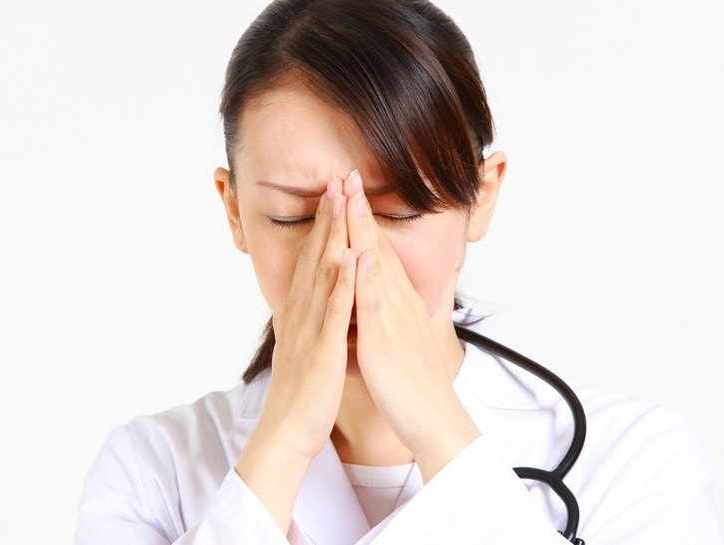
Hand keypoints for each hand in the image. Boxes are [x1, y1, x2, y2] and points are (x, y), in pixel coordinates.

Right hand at [236, 177, 354, 533]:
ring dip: (334, 235)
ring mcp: (311, 328)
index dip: (323, 224)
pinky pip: (336, 311)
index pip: (312, 258)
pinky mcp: (323, 349)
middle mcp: (302, 311)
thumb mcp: (303, 343)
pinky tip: (355, 255)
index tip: (333, 193)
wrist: (287, 430)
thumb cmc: (301, 389)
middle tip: (337, 178)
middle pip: (316, 255)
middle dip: (328, 216)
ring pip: (324, 273)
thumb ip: (308, 317)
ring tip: (344, 199)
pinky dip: (346, 282)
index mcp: (300, 310)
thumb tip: (311, 298)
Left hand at [342, 169, 480, 481]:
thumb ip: (386, 315)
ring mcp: (393, 316)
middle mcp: (397, 300)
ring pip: (376, 263)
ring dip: (362, 227)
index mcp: (395, 301)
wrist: (433, 416)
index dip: (362, 221)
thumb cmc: (414, 383)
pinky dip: (368, 274)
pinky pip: (376, 302)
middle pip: (376, 246)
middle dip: (360, 210)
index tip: (349, 194)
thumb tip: (373, 302)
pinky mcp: (387, 338)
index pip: (376, 252)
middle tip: (348, 175)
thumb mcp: (398, 339)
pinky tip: (361, 250)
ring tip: (350, 193)